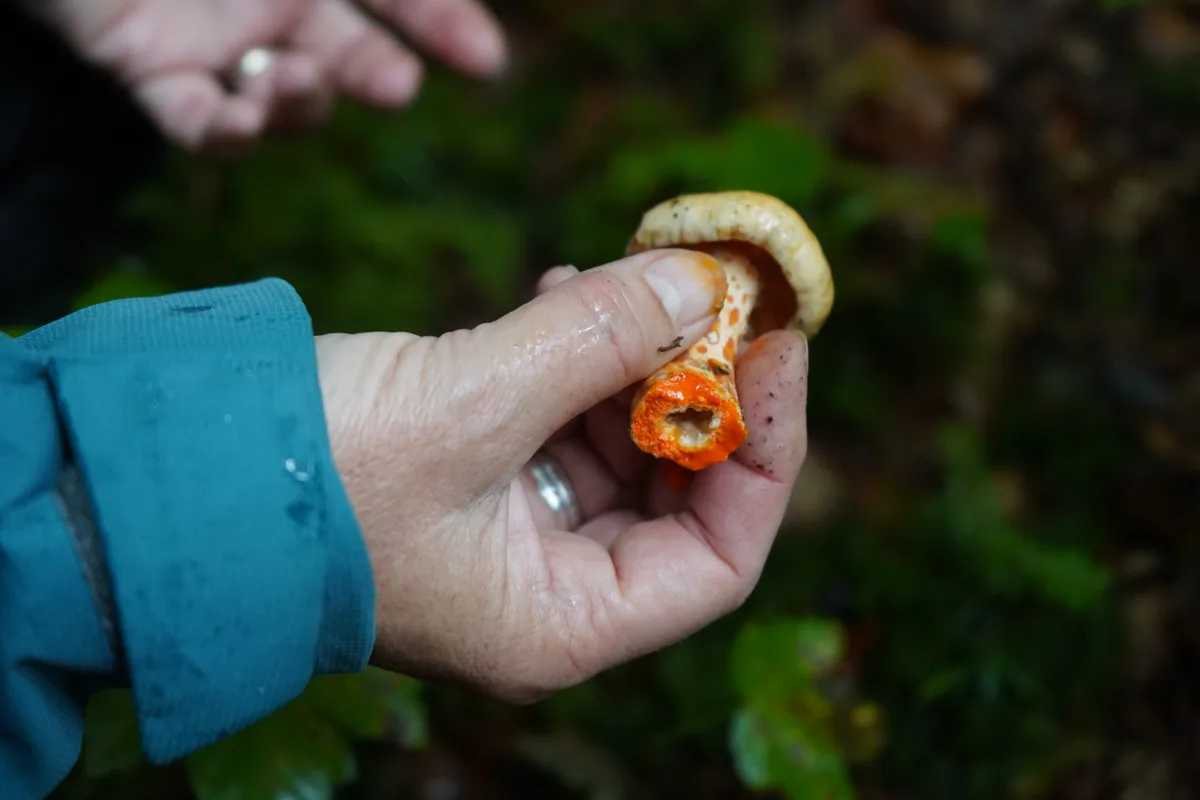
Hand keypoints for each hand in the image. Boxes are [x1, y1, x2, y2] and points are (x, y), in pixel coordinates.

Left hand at [40, 0, 506, 149]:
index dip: (446, 26)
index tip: (485, 61)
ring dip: (302, 106)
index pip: (398, 0)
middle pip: (353, 58)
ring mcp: (216, 40)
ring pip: (283, 101)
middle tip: (394, 87)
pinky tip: (240, 121)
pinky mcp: (150, 68)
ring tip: (292, 81)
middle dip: (380, 77)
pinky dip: (225, 134)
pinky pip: (196, 124)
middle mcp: (273, 0)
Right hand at [315, 249, 810, 700]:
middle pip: (675, 494)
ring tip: (628, 277)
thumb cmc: (310, 480)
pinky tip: (565, 291)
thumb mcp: (470, 402)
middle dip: (701, 391)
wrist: (171, 477)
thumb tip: (697, 281)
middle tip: (714, 295)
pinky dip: (574, 356)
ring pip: (617, 445)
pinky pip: (556, 417)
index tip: (779, 351)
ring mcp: (506, 532)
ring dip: (634, 359)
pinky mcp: (471, 475)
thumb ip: (595, 339)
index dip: (764, 454)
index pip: (719, 560)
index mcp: (557, 623)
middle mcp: (543, 590)